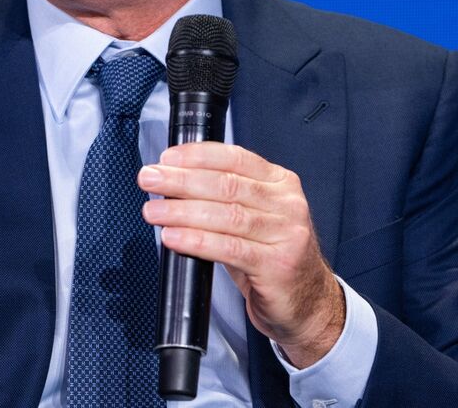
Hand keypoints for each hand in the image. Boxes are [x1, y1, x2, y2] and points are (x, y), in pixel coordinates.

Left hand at [137, 143, 344, 367]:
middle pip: (226, 185)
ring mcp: (286, 234)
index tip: (166, 159)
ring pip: (226, 215)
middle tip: (149, 179)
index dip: (196, 156)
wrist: (307, 302)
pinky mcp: (278, 265)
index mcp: (280, 183)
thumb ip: (223, 197)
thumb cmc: (271, 255)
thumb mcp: (253, 217)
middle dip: (181, 180)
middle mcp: (287, 204)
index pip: (235, 158)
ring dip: (182, 211)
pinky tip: (173, 237)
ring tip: (153, 211)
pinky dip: (196, 240)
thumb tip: (172, 182)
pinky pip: (229, 248)